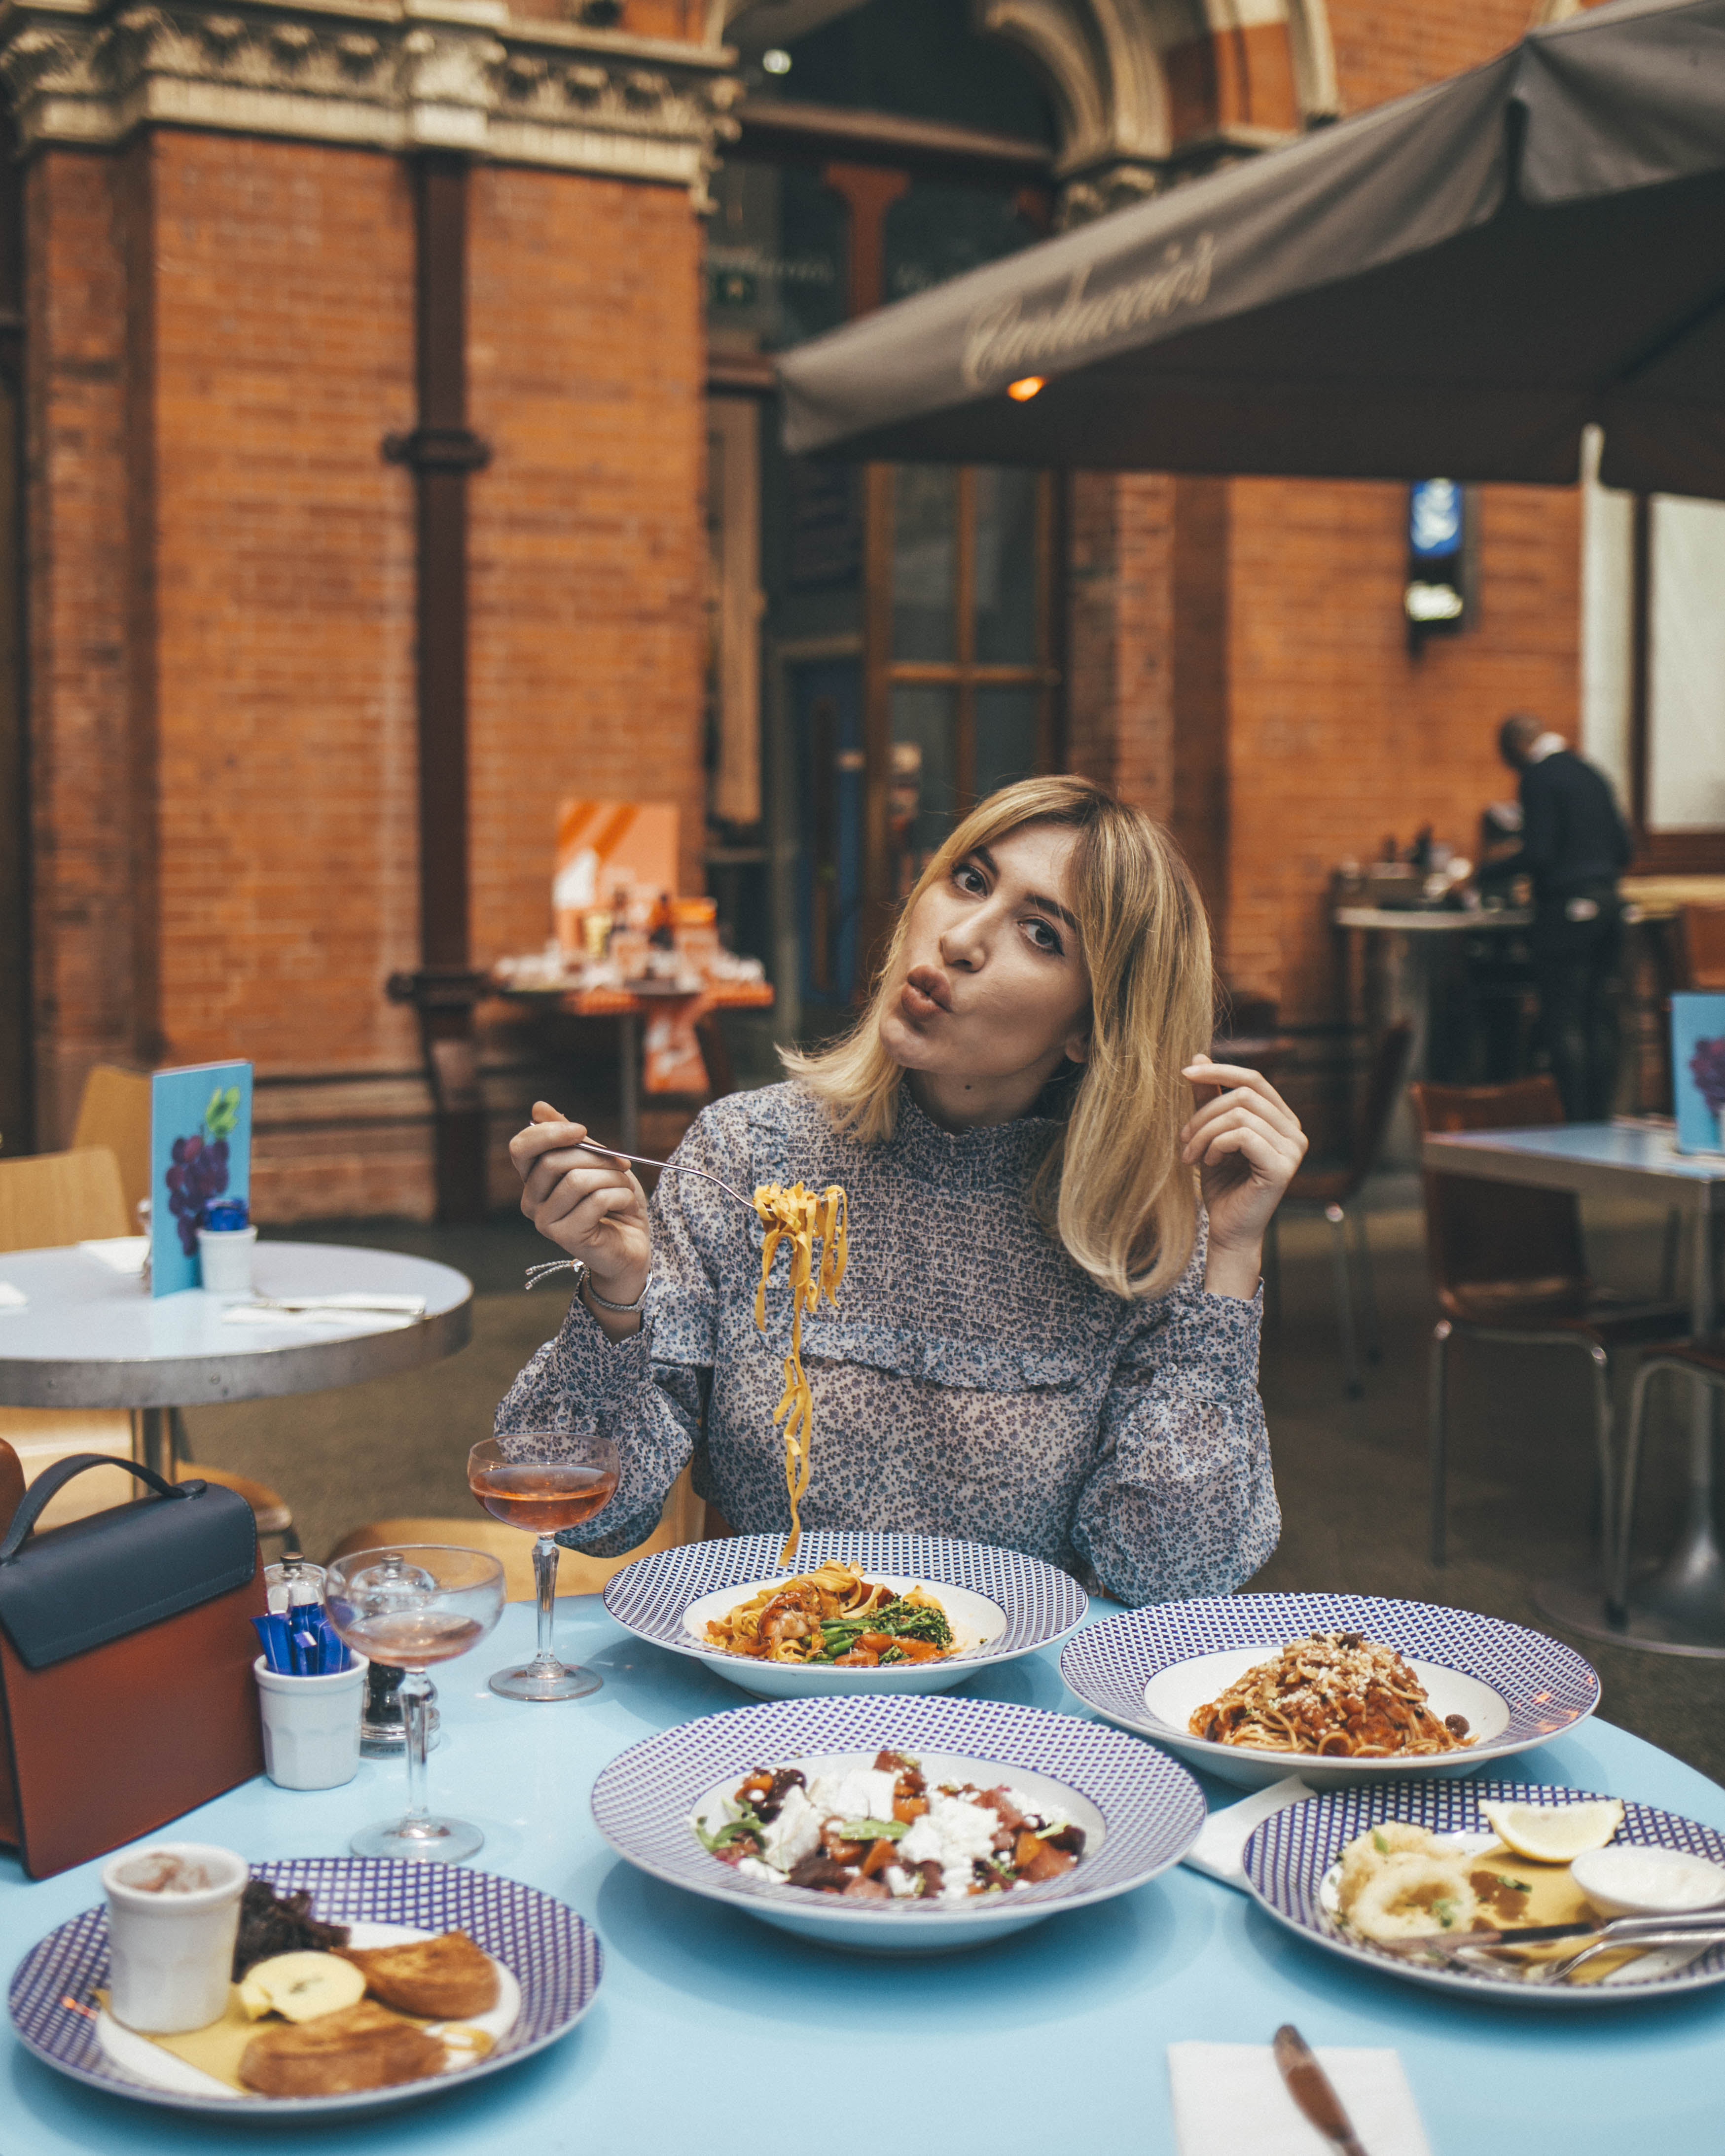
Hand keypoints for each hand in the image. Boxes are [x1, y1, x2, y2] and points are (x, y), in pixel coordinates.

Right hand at [510, 1103, 650, 1324]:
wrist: (636, 1243)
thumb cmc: (615, 1201)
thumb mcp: (596, 1161)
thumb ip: (569, 1138)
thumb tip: (538, 1107)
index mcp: (534, 1180)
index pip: (521, 1148)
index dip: (549, 1132)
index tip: (581, 1130)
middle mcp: (532, 1202)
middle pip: (553, 1161)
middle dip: (596, 1156)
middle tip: (621, 1164)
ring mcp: (545, 1222)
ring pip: (577, 1180)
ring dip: (612, 1178)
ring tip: (623, 1189)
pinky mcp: (566, 1237)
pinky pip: (595, 1201)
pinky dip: (620, 1196)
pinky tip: (624, 1206)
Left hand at [1179, 1058, 1307, 1298]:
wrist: (1228, 1229)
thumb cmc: (1221, 1183)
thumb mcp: (1210, 1134)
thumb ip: (1208, 1098)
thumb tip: (1198, 1057)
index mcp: (1282, 1119)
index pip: (1254, 1079)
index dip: (1219, 1070)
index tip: (1183, 1072)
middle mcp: (1294, 1131)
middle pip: (1244, 1095)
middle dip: (1204, 1111)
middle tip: (1182, 1137)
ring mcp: (1292, 1149)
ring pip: (1240, 1114)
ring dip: (1204, 1132)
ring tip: (1190, 1155)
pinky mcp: (1282, 1167)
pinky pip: (1242, 1136)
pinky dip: (1216, 1145)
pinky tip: (1208, 1163)